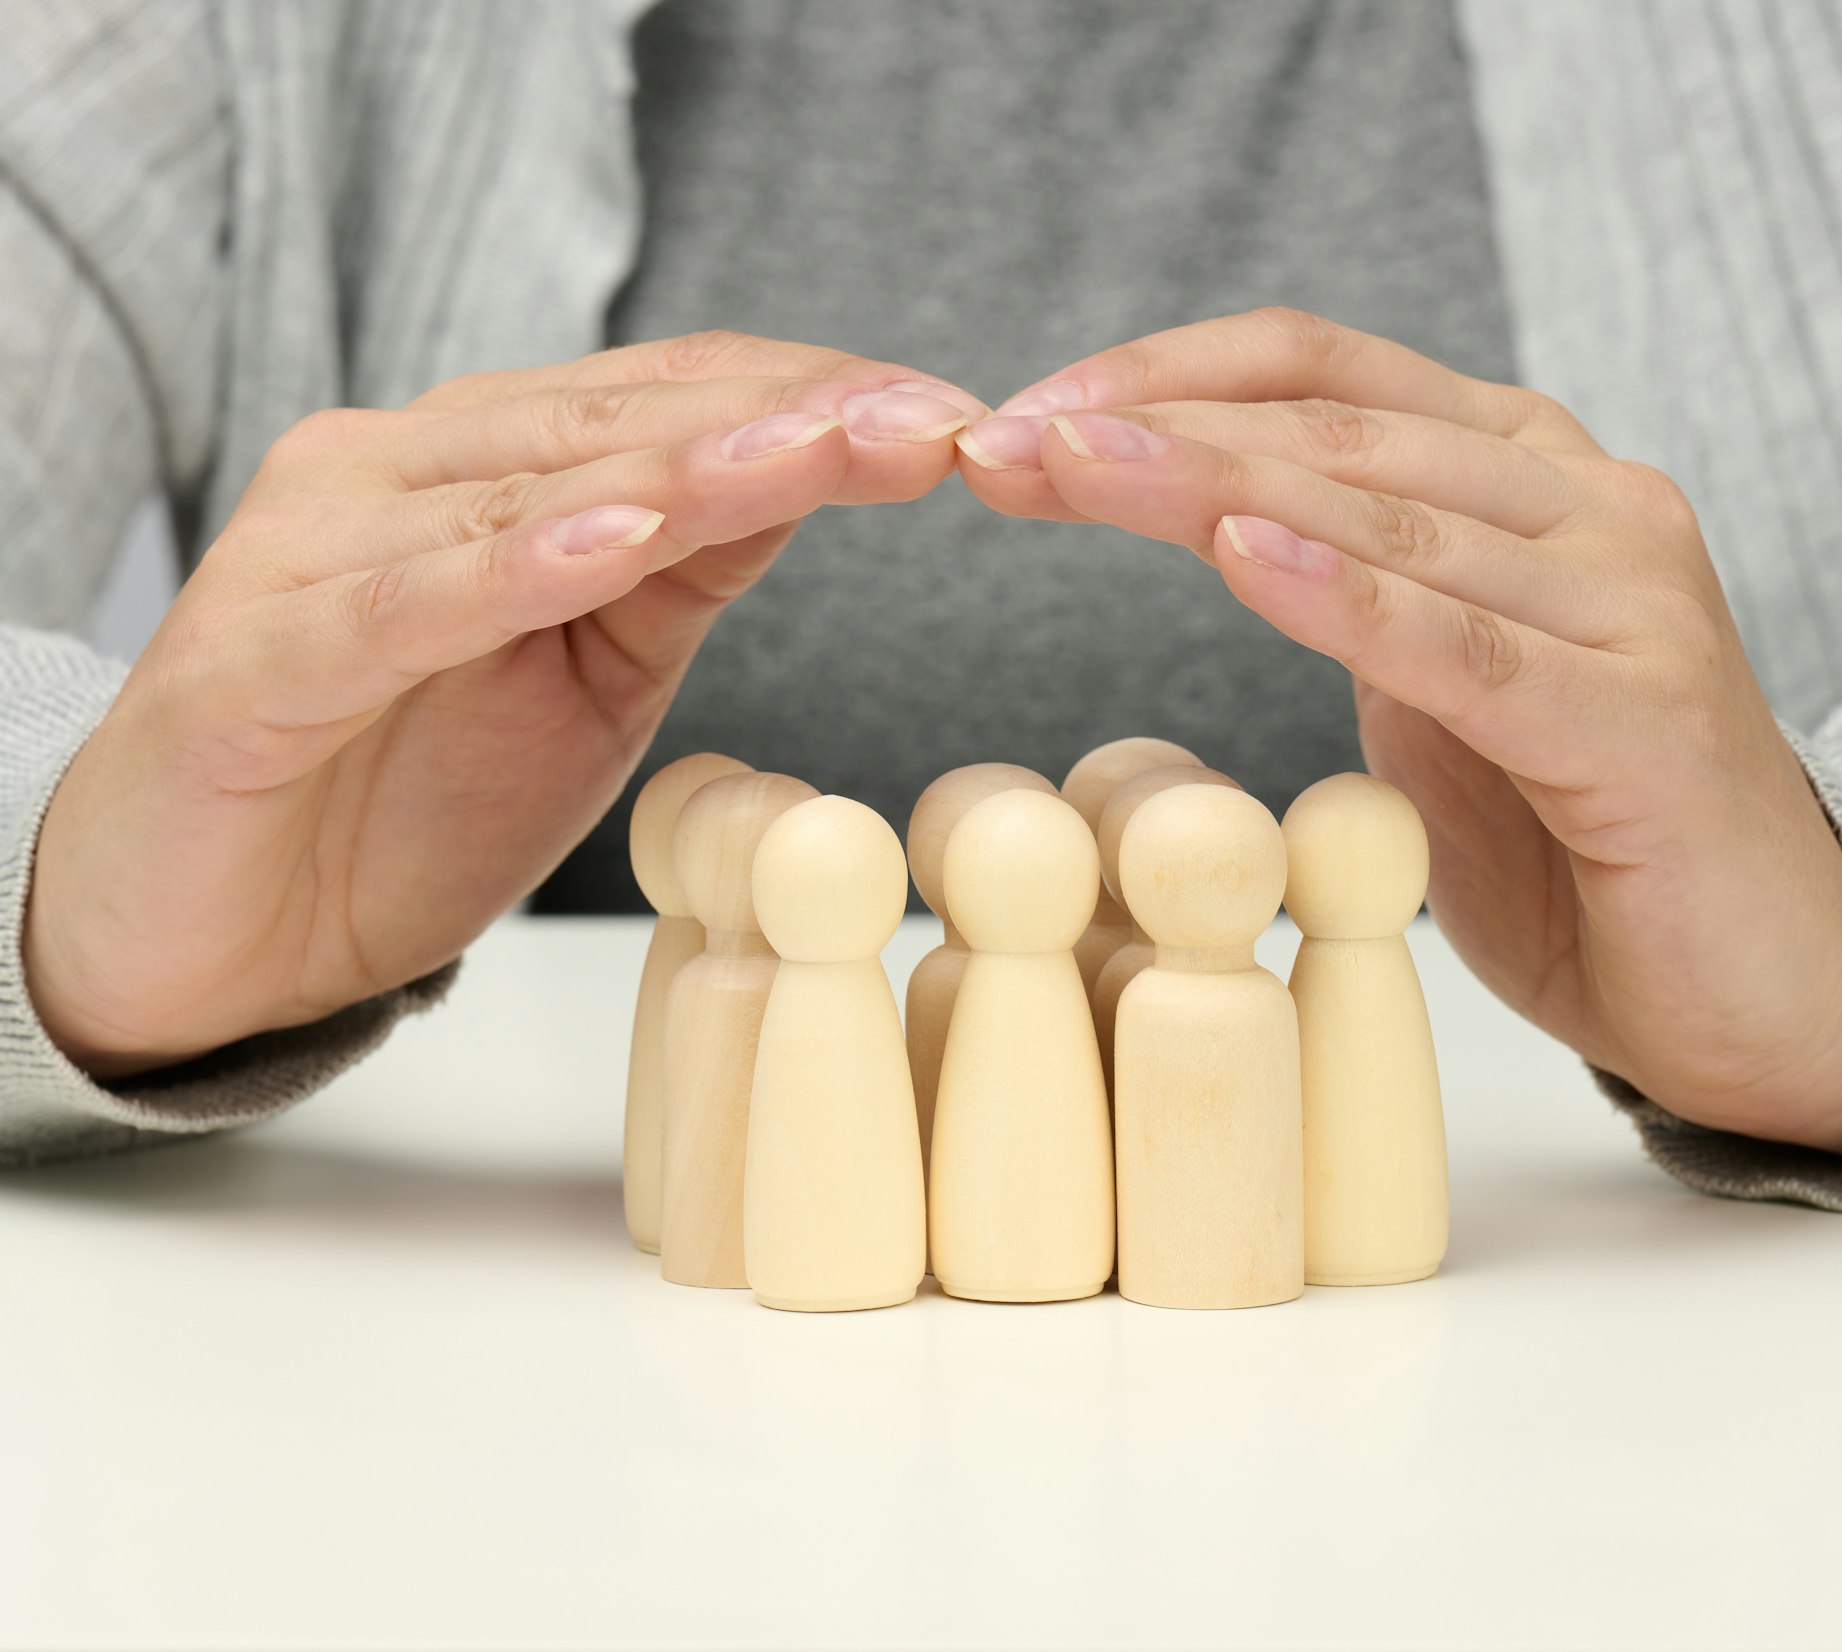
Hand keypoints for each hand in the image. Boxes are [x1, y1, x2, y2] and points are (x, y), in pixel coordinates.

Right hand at [27, 332, 979, 1075]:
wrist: (207, 934)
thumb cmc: (395, 802)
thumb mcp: (584, 681)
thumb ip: (672, 575)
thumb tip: (804, 475)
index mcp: (480, 474)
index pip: (667, 400)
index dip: (811, 401)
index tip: (950, 420)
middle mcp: (393, 477)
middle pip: (615, 420)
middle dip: (785, 419)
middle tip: (930, 420)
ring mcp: (315, 553)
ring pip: (525, 491)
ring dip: (683, 466)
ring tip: (814, 449)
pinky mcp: (255, 658)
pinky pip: (404, 603)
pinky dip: (510, 568)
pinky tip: (612, 541)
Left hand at [959, 307, 1841, 1163]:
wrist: (1757, 980)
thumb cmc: (1584, 836)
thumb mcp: (1438, 688)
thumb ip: (1355, 596)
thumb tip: (1210, 527)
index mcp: (1527, 476)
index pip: (1324, 374)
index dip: (1165, 376)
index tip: (1025, 414)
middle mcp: (1587, 506)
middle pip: (1336, 429)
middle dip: (1150, 428)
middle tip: (1002, 440)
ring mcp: (1627, 600)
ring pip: (1386, 516)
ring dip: (1208, 487)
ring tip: (1072, 464)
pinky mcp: (1641, 717)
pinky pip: (1465, 646)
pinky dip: (1348, 598)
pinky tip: (1242, 554)